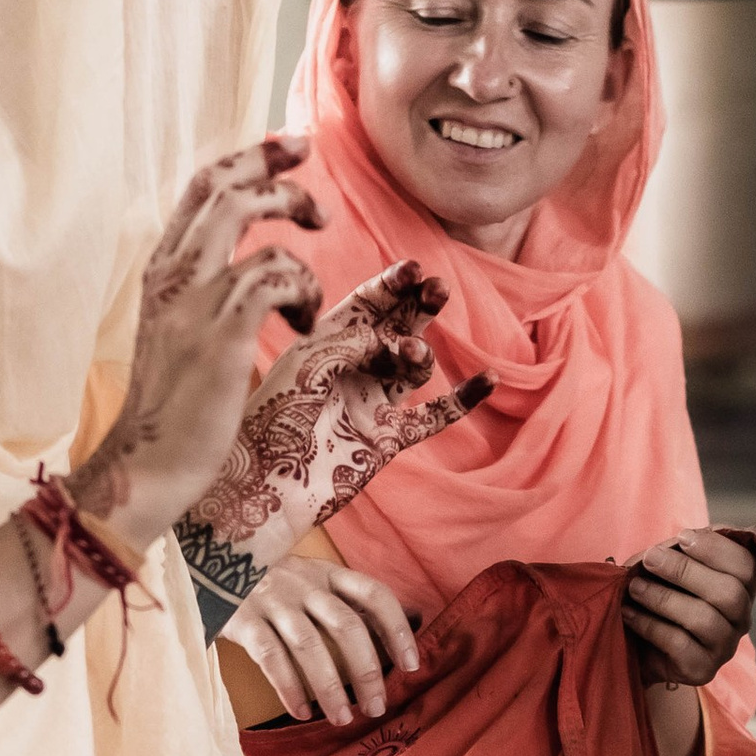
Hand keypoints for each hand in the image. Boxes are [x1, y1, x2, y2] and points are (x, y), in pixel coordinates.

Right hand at [73, 140, 327, 550]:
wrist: (149, 467)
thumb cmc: (173, 413)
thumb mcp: (179, 337)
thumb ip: (200, 295)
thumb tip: (234, 271)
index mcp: (162, 271)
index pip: (201, 187)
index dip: (248, 158)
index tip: (288, 148)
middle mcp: (171, 274)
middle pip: (222, 185)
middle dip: (274, 167)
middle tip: (315, 185)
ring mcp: (192, 301)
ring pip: (247, 219)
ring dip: (296, 241)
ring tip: (312, 286)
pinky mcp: (220, 332)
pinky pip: (274, 274)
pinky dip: (301, 290)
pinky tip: (303, 327)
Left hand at [186, 260, 490, 571]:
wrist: (267, 485)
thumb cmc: (273, 419)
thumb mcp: (307, 363)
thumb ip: (352, 341)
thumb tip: (394, 339)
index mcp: (323, 345)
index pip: (366, 304)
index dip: (392, 285)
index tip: (415, 270)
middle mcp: (351, 370)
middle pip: (396, 327)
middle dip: (418, 305)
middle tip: (438, 289)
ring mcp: (371, 404)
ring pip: (414, 367)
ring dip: (420, 352)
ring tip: (411, 353)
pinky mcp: (388, 440)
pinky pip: (434, 416)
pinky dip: (462, 399)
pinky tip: (488, 379)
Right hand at [223, 555, 421, 725]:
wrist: (203, 566)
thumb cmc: (269, 583)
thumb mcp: (312, 581)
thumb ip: (353, 600)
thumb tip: (416, 618)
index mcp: (327, 573)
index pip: (374, 595)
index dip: (397, 630)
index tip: (411, 666)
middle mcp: (303, 582)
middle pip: (346, 626)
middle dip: (367, 671)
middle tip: (377, 707)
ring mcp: (271, 599)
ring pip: (310, 646)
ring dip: (330, 687)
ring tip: (343, 718)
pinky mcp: (242, 619)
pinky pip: (271, 658)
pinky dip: (290, 689)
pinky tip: (302, 712)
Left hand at [625, 529, 755, 690]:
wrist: (637, 647)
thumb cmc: (658, 596)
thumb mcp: (669, 568)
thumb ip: (681, 551)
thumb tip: (684, 537)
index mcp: (740, 587)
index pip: (747, 565)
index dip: (718, 549)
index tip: (682, 537)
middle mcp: (740, 618)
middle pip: (730, 593)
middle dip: (686, 571)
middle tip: (650, 559)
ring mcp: (724, 647)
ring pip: (705, 619)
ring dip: (664, 598)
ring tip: (634, 587)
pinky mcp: (702, 670)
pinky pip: (680, 644)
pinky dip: (650, 625)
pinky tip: (629, 614)